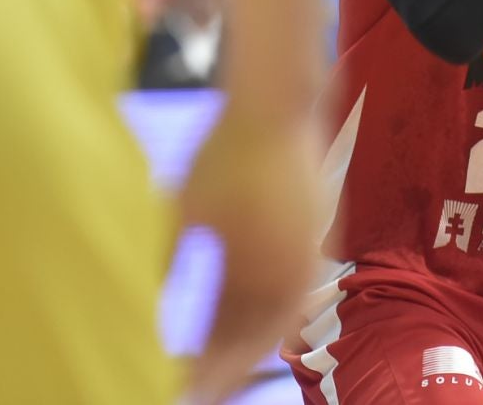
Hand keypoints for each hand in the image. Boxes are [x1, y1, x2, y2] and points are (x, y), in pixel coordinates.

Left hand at [178, 114, 325, 404]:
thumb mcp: (187, 216)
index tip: (185, 393)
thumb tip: (163, 312)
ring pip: (281, 315)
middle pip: (261, 337)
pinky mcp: (319, 235)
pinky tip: (248, 304)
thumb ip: (180, 267)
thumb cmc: (224, 158)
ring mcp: (311, 254)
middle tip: (200, 384)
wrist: (275, 107)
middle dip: (229, 363)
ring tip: (220, 350)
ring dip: (251, 335)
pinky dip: (270, 304)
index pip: (236, 348)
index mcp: (260, 275)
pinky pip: (295, 287)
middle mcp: (293, 274)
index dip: (209, 375)